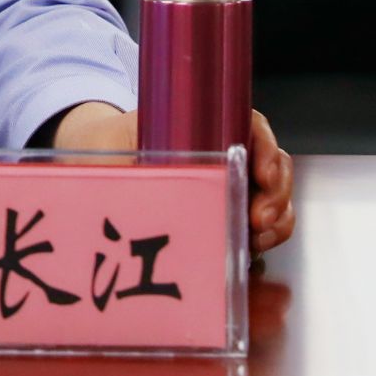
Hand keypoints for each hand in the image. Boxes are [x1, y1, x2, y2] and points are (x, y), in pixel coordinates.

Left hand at [52, 103, 295, 254]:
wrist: (99, 163)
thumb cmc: (106, 146)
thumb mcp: (109, 141)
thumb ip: (119, 155)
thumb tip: (131, 173)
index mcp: (202, 126)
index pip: (251, 125)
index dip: (267, 147)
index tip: (263, 174)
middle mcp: (225, 152)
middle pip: (274, 164)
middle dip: (277, 194)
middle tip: (258, 220)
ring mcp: (231, 183)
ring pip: (275, 196)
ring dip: (277, 219)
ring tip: (256, 240)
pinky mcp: (227, 213)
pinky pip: (263, 224)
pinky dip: (267, 236)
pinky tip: (251, 250)